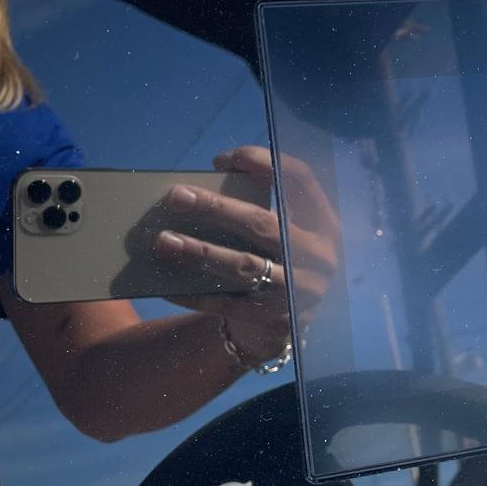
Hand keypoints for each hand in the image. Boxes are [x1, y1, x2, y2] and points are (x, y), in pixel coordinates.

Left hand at [150, 145, 339, 365]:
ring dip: (200, 251)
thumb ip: (256, 209)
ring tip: (163, 240)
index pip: (299, 179)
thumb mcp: (279, 234)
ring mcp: (299, 292)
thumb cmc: (271, 262)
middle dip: (216, 207)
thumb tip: (196, 192)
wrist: (282, 325)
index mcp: (323, 223)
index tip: (220, 160)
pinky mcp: (275, 320)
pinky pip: (227, 304)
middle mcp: (318, 256)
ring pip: (244, 266)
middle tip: (176, 196)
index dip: (261, 163)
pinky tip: (166, 283)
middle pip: (263, 224)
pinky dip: (194, 294)